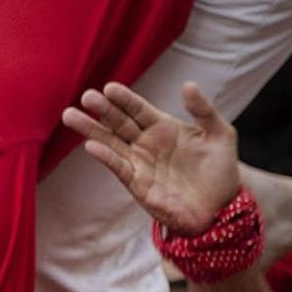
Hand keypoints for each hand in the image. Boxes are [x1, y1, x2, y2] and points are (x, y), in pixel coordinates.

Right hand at [62, 81, 240, 236]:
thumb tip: (188, 85)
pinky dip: (105, 156)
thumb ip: (204, 110)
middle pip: (118, 123)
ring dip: (91, 130)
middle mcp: (146, 143)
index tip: (109, 88)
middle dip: (102, 110)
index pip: (138, 109)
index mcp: (163, 127)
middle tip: (86, 97)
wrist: (222, 207)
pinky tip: (91, 146)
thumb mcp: (221, 135)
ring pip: (110, 142)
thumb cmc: (221, 170)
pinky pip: (118, 167)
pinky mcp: (136, 183)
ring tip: (70, 115)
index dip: (124, 99)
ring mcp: (139, 162)